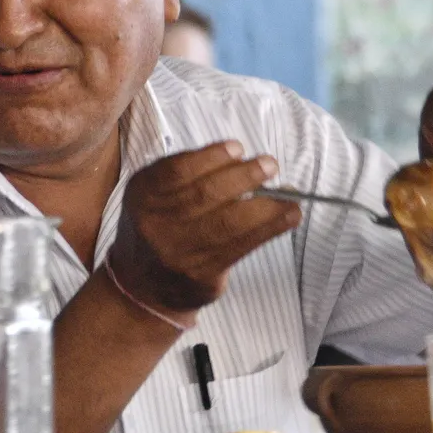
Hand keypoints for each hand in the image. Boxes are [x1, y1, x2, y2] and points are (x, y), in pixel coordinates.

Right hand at [107, 141, 301, 325]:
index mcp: (142, 194)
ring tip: (290, 195)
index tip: (238, 148)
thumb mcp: (158, 192)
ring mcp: (178, 252)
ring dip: (266, 206)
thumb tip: (244, 160)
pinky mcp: (201, 275)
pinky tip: (289, 216)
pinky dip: (270, 228)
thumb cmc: (162, 223)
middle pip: (204, 196)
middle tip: (270, 164)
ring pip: (228, 223)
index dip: (209, 158)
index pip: (176, 171)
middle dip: (243, 177)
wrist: (145, 284)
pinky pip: (241, 247)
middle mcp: (155, 224)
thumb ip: (191, 173)